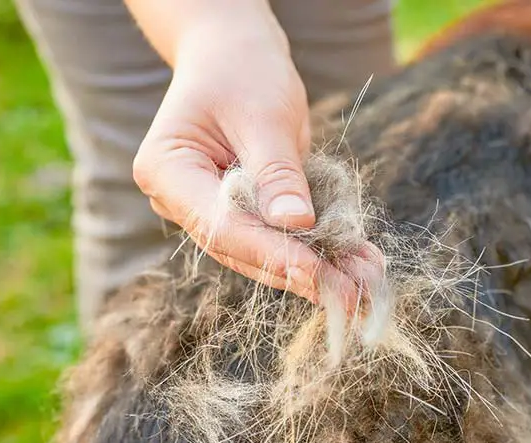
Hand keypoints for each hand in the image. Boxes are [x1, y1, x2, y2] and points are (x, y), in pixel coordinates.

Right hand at [130, 1, 353, 303]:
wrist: (237, 57)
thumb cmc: (244, 72)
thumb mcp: (265, 115)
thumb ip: (277, 172)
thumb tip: (296, 223)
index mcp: (166, 170)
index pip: (221, 225)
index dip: (273, 253)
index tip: (319, 273)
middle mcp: (179, 200)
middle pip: (241, 249)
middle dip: (300, 272)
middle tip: (353, 296)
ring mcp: (207, 211)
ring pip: (262, 253)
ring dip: (315, 269)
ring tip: (364, 282)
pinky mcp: (239, 214)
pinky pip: (277, 238)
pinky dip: (317, 250)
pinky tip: (357, 262)